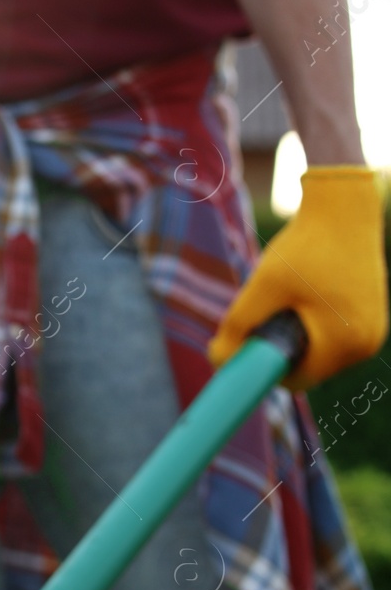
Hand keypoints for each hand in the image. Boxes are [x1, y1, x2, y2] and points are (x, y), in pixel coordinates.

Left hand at [209, 166, 386, 388]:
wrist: (344, 209)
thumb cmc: (305, 246)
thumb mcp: (263, 287)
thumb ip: (238, 326)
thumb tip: (216, 359)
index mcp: (346, 343)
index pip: (293, 380)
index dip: (258, 369)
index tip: (234, 348)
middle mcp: (366, 344)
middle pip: (305, 368)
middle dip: (274, 350)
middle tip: (256, 315)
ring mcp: (373, 331)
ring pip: (315, 352)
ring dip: (289, 337)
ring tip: (281, 299)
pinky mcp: (370, 317)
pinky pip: (329, 336)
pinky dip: (306, 325)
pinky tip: (298, 296)